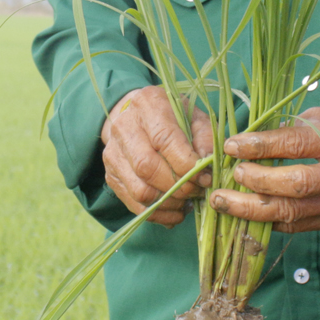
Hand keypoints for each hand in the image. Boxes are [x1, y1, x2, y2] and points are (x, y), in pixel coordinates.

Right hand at [99, 87, 214, 226]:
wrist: (137, 117)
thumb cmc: (174, 117)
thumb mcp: (196, 117)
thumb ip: (206, 138)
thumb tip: (208, 167)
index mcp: (148, 105)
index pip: (164, 140)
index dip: (187, 165)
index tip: (205, 178)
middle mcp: (124, 127)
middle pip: (147, 167)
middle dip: (178, 187)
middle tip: (198, 192)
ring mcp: (113, 153)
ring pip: (140, 190)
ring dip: (169, 203)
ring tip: (187, 202)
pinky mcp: (111, 175)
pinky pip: (134, 203)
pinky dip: (158, 214)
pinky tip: (175, 211)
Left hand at [211, 109, 319, 232]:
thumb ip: (296, 126)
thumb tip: (251, 138)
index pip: (297, 144)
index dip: (260, 146)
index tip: (232, 145)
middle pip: (295, 185)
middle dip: (254, 182)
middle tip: (228, 176)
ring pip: (295, 212)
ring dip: (253, 210)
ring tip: (224, 202)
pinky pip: (301, 225)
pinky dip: (271, 221)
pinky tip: (249, 214)